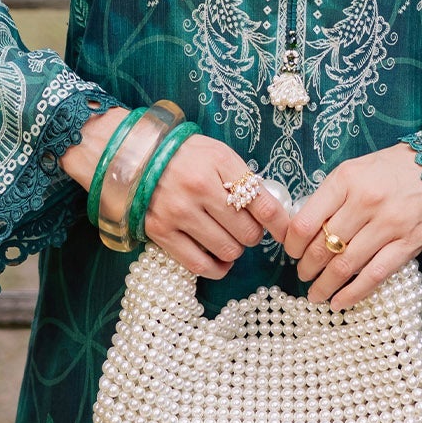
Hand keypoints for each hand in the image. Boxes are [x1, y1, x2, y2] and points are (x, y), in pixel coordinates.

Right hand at [61, 110, 285, 277]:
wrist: (132, 156)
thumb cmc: (182, 155)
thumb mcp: (217, 154)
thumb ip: (243, 178)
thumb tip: (272, 212)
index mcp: (218, 164)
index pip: (262, 203)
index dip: (281, 224)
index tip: (289, 233)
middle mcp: (199, 189)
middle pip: (248, 232)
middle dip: (254, 235)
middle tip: (246, 227)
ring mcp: (178, 213)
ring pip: (228, 250)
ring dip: (236, 250)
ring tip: (230, 238)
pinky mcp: (161, 232)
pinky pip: (200, 265)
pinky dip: (218, 268)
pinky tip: (220, 260)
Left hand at [283, 144, 421, 309]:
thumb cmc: (389, 169)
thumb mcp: (354, 170)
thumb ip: (330, 197)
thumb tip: (303, 231)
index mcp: (346, 180)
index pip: (306, 222)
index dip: (293, 244)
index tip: (293, 252)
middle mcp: (365, 202)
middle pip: (323, 247)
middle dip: (307, 268)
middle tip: (303, 275)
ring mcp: (388, 225)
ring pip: (345, 265)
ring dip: (325, 285)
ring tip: (316, 294)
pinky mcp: (407, 244)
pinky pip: (374, 275)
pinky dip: (353, 293)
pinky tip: (340, 302)